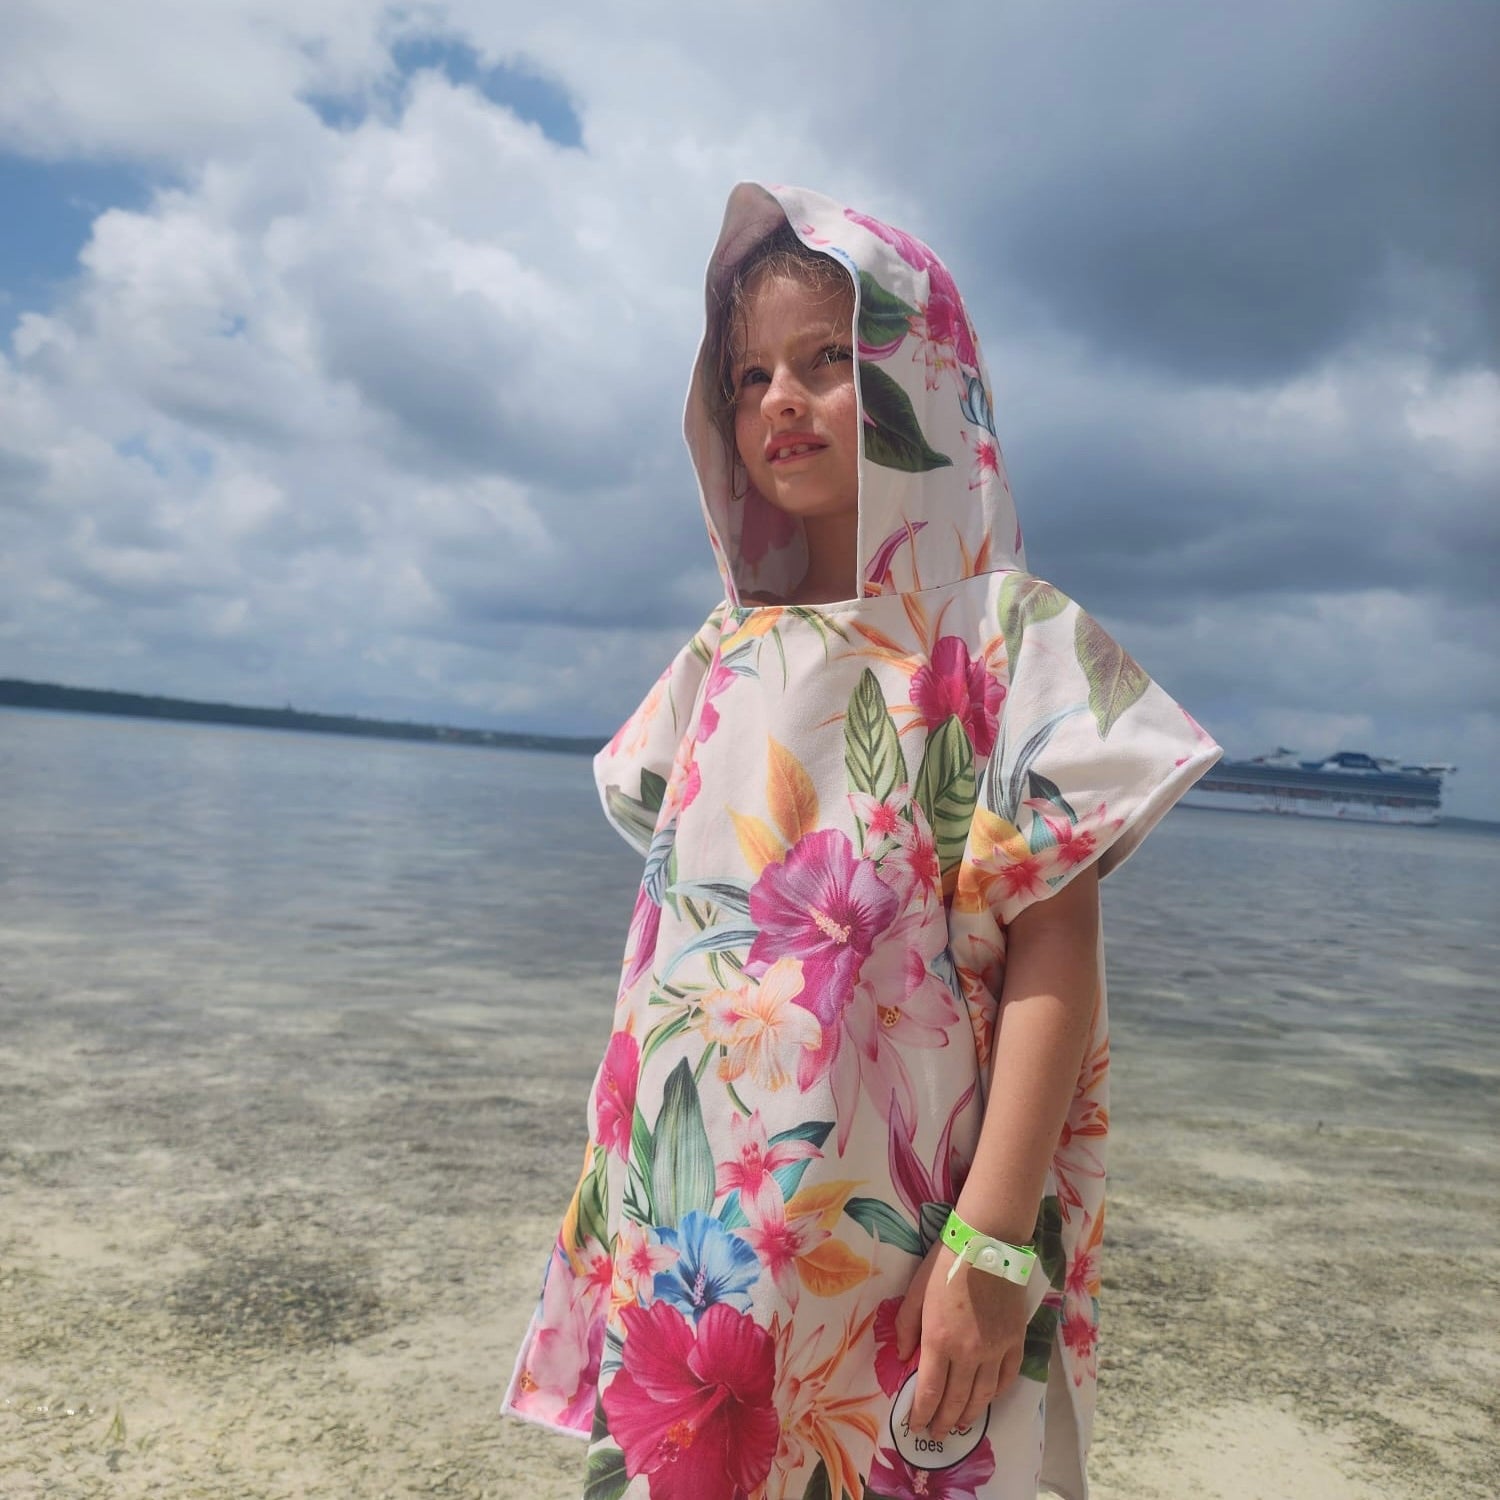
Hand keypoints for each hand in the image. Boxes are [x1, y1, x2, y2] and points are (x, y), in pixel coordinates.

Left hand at [894, 1239, 1028, 1438]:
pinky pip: (1007, 1378)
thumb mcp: (914, 1293)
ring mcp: (995, 1350)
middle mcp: (968, 1353)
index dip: (921, 1414)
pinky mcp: (1015, 1341)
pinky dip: (996, 1394)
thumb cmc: (945, 1264)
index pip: (929, 1392)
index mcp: (938, 1341)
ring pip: (982, 1396)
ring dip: (970, 1415)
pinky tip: (988, 1400)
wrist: (987, 1244)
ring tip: (960, 1425)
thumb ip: (906, 1328)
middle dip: (943, 1421)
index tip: (915, 1426)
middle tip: (936, 1433)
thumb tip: (903, 1358)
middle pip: (955, 1400)